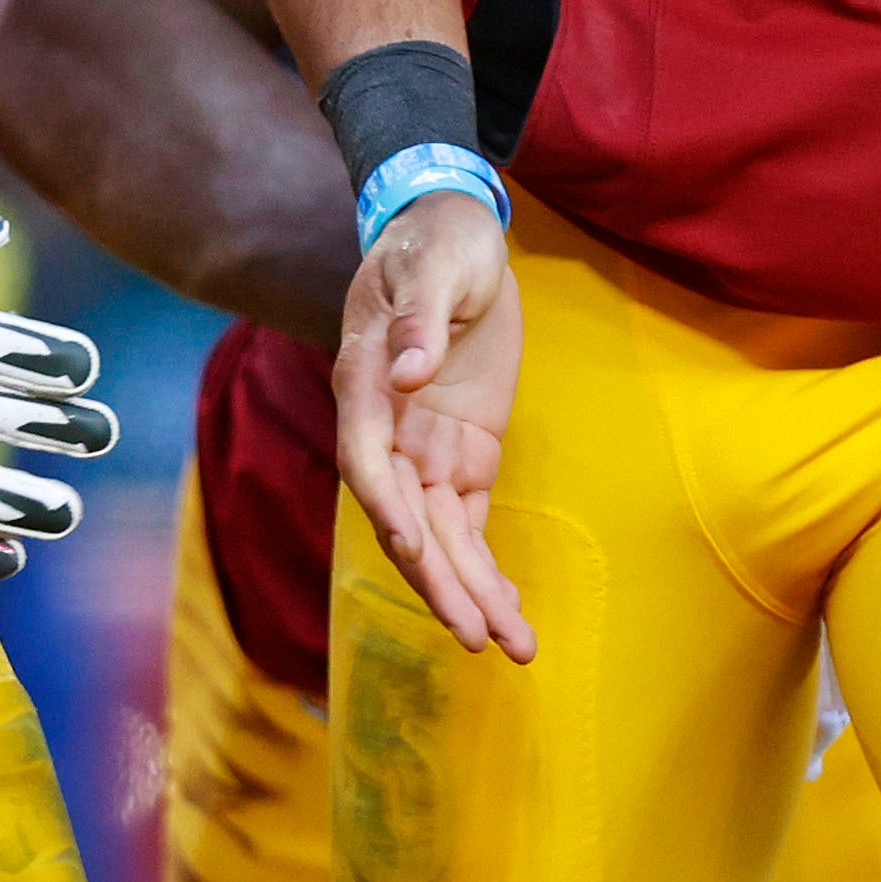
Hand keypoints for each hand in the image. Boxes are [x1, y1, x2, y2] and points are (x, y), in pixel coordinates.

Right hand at [338, 190, 532, 660]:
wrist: (454, 233)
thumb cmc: (435, 243)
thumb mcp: (433, 263)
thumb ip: (419, 315)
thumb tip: (409, 369)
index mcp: (366, 381)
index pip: (367, 458)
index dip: (386, 505)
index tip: (416, 547)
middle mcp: (389, 429)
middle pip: (406, 519)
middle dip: (439, 580)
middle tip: (475, 636)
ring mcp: (425, 448)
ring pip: (442, 536)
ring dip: (471, 592)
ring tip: (514, 648)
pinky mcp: (462, 456)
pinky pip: (469, 523)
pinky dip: (486, 568)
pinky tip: (508, 615)